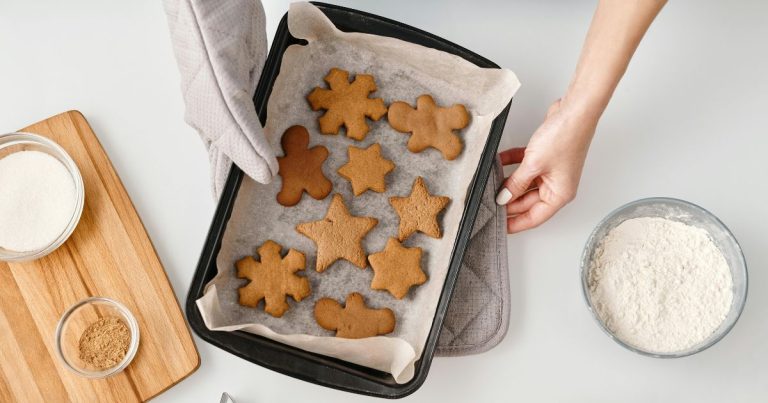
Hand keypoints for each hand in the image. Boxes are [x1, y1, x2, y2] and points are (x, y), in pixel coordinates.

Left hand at [495, 99, 596, 232]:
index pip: (534, 218)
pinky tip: (498, 163)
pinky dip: (511, 165)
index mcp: (560, 194)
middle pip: (527, 202)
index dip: (515, 224)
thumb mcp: (533, 165)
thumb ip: (516, 184)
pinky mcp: (545, 157)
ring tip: (490, 184)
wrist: (574, 110)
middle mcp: (557, 185)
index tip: (499, 227)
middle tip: (488, 202)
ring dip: (508, 183)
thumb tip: (504, 197)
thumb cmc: (565, 137)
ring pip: (524, 184)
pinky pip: (524, 167)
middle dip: (508, 201)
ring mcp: (551, 171)